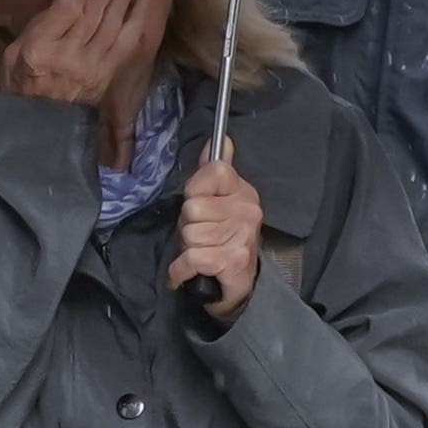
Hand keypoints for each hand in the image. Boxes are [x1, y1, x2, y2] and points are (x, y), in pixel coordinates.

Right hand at [0, 0, 170, 112]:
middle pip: (95, 10)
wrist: (39, 125)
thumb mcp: (14, 50)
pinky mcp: (109, 74)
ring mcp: (94, 67)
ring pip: (114, 21)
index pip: (70, 5)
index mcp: (40, 49)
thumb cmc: (21, 82)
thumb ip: (40, 22)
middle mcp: (70, 56)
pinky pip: (128, 40)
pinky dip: (138, 17)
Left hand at [168, 154, 261, 318]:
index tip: (199, 206)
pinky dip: (180, 270)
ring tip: (198, 254)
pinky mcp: (233, 260)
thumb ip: (213, 172)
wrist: (238, 288)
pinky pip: (191, 258)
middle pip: (192, 208)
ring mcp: (242, 235)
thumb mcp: (218, 203)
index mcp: (243, 191)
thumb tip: (220, 139)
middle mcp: (248, 210)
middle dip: (186, 226)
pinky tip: (185, 272)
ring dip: (185, 249)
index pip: (213, 171)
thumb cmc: (222, 241)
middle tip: (198, 237)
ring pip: (189, 234)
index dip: (195, 191)